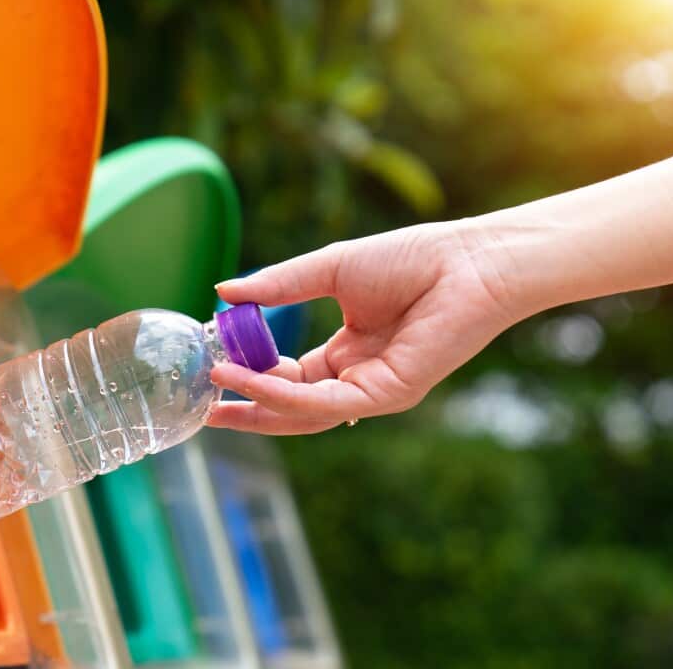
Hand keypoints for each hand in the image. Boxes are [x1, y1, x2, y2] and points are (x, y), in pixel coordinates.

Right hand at [207, 221, 527, 433]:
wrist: (468, 259)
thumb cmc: (412, 258)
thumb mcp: (329, 270)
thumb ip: (277, 286)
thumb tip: (222, 293)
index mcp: (347, 354)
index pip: (289, 380)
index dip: (250, 376)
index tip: (213, 364)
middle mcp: (358, 379)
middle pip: (291, 408)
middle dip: (247, 409)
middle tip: (204, 407)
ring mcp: (373, 391)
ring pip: (304, 413)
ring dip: (257, 402)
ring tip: (216, 387)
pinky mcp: (389, 394)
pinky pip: (325, 404)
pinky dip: (284, 395)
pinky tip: (250, 379)